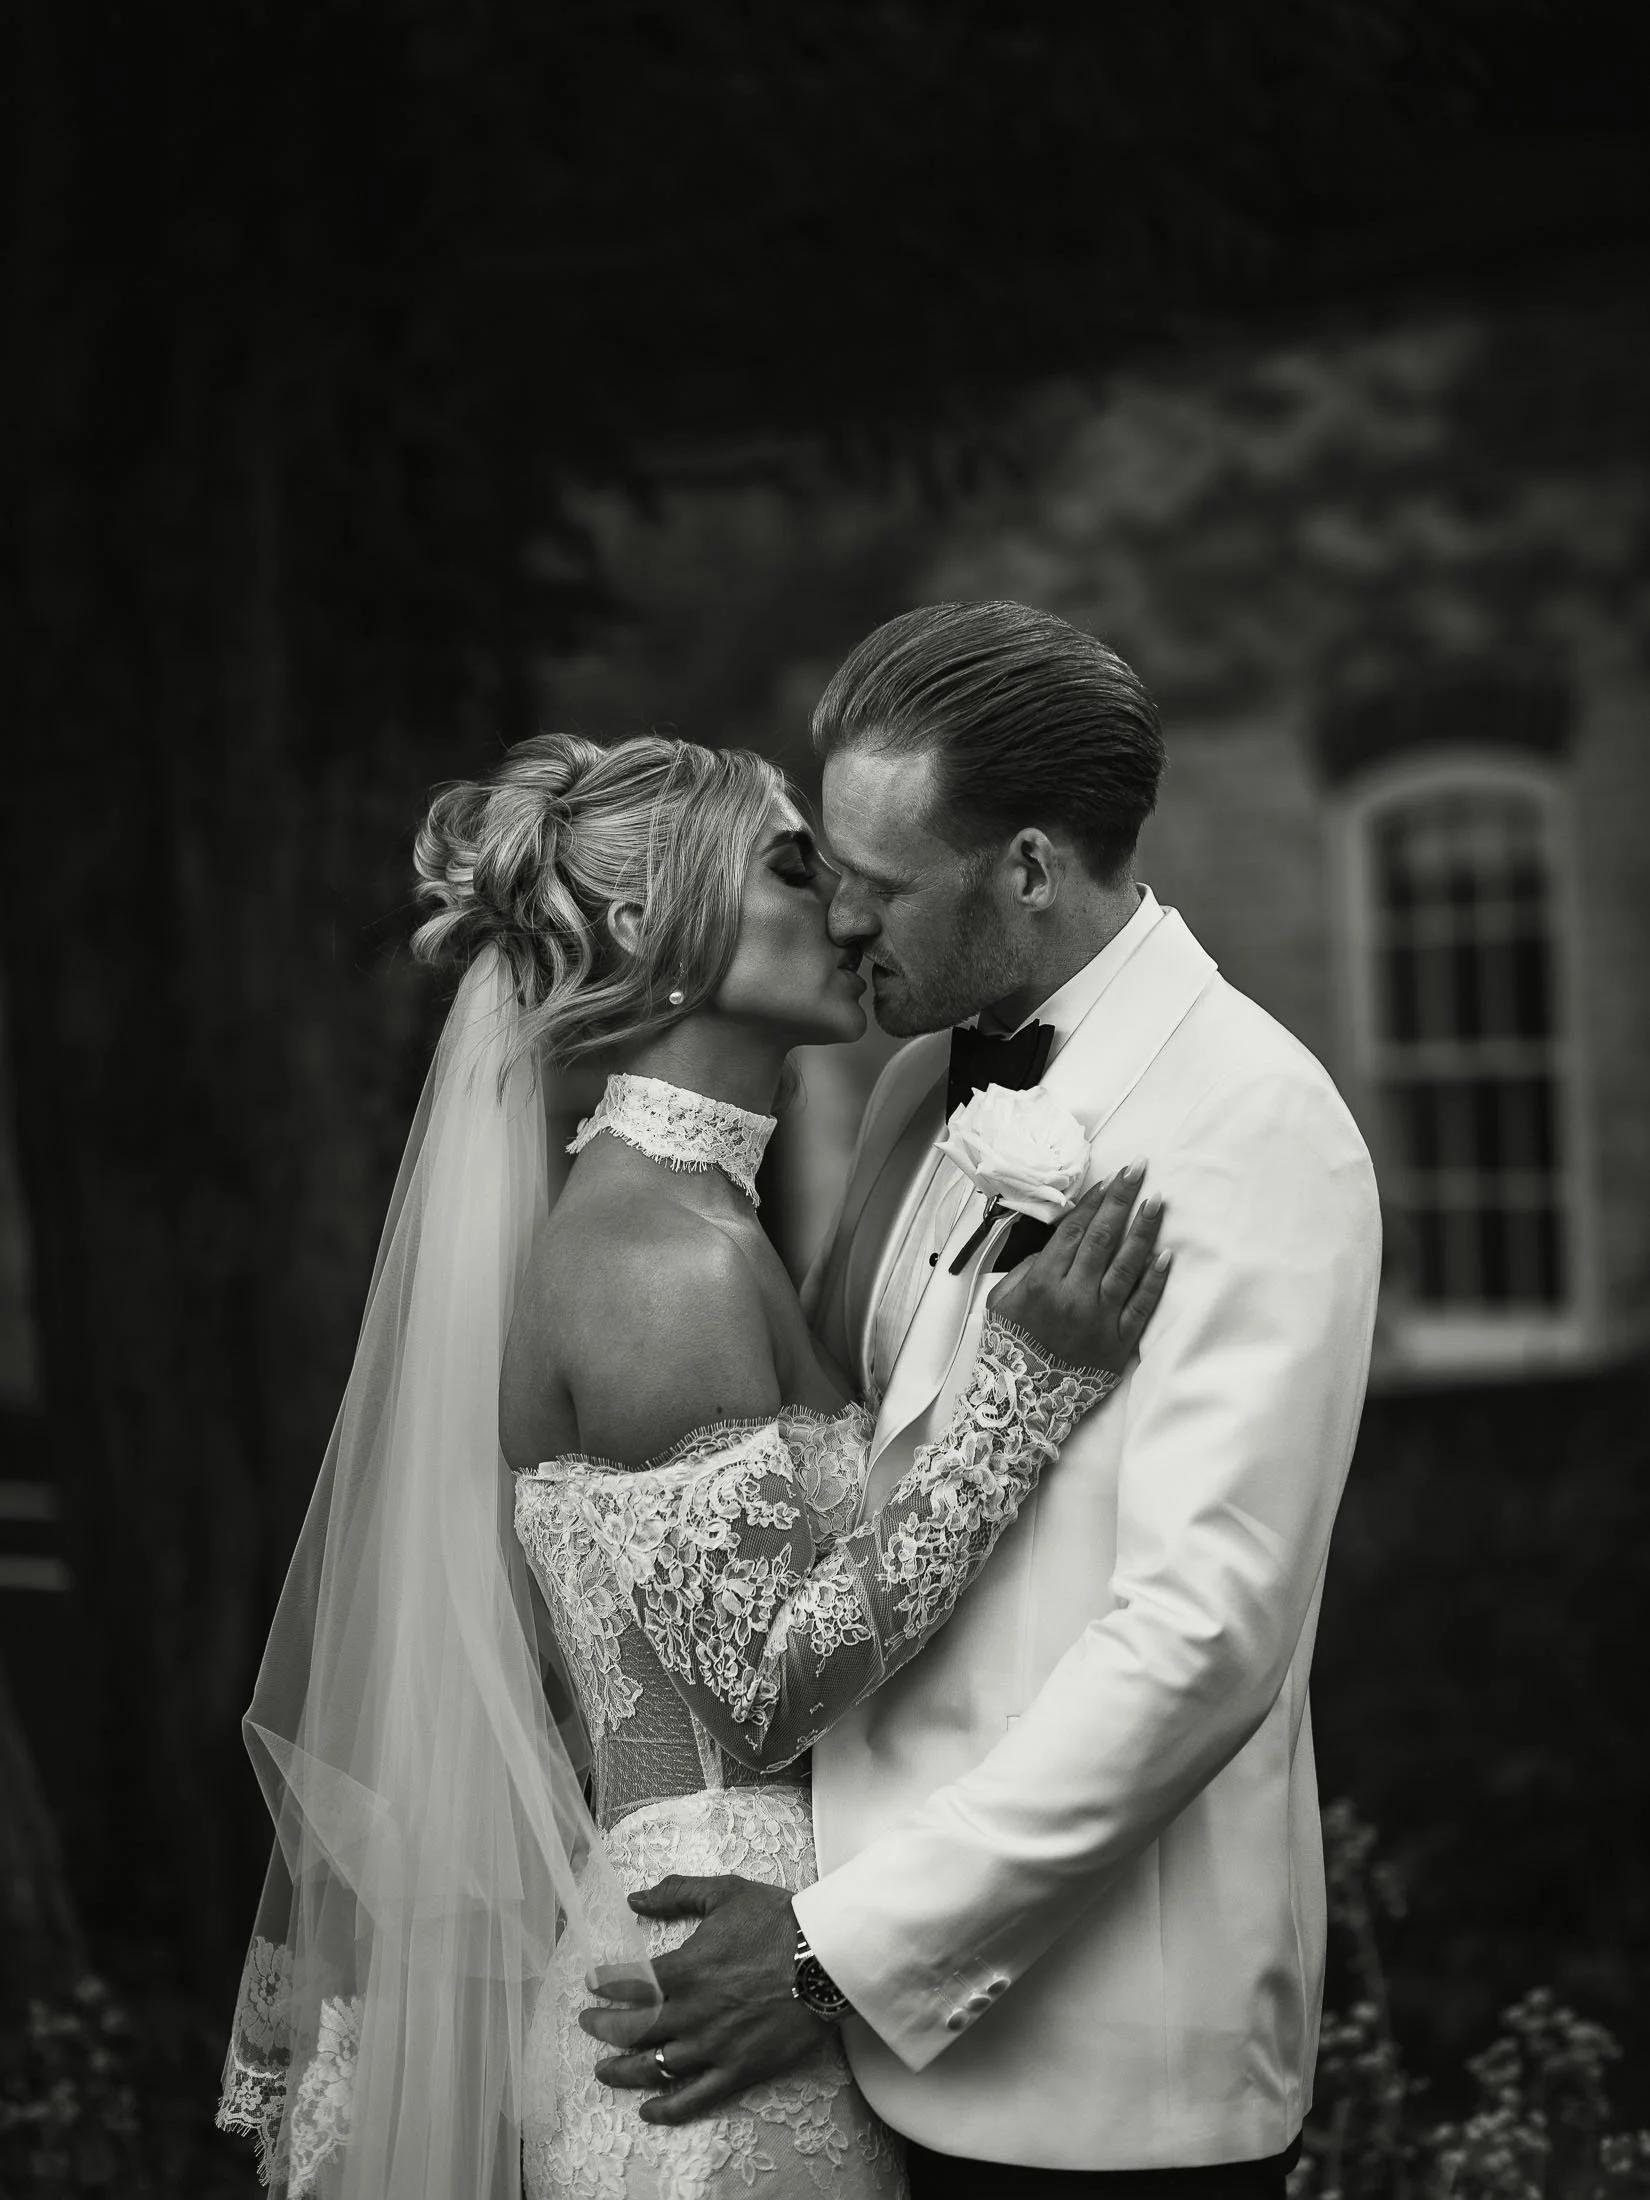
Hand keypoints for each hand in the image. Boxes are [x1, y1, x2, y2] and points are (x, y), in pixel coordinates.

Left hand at [580, 1875, 823, 2123]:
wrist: (827, 1957)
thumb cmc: (778, 1920)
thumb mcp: (725, 1891)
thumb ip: (677, 1892)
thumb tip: (634, 1899)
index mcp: (688, 1968)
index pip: (631, 1982)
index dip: (605, 1983)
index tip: (590, 1983)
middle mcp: (694, 2011)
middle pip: (634, 2028)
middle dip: (603, 2027)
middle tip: (588, 2024)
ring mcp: (715, 2045)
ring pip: (656, 2067)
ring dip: (623, 2070)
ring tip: (604, 2070)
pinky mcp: (739, 2068)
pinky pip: (696, 2096)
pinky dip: (668, 2107)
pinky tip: (648, 2109)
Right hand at [987, 1162, 1168, 1374]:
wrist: (1022, 1402)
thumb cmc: (1010, 1347)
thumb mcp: (1001, 1302)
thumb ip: (1028, 1269)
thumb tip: (1057, 1245)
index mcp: (1042, 1283)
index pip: (1074, 1231)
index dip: (1094, 1201)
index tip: (1111, 1178)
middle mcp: (1073, 1296)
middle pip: (1103, 1238)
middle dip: (1123, 1200)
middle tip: (1140, 1169)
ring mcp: (1099, 1319)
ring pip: (1127, 1266)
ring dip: (1143, 1230)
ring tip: (1158, 1201)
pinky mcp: (1119, 1342)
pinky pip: (1142, 1306)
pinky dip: (1155, 1279)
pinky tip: (1167, 1254)